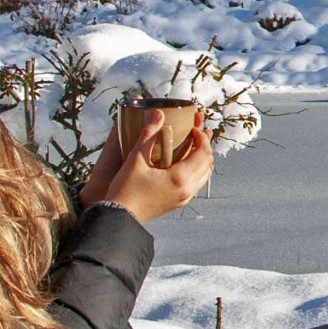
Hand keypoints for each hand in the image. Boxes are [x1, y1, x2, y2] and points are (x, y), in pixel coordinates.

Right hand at [83, 114, 213, 223]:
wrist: (119, 216)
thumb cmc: (125, 189)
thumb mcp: (135, 158)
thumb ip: (148, 134)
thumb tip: (158, 113)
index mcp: (180, 178)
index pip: (202, 153)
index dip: (201, 137)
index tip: (192, 127)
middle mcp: (187, 189)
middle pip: (207, 163)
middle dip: (205, 145)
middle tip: (197, 132)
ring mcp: (184, 198)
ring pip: (204, 175)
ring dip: (202, 158)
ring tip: (195, 144)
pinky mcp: (179, 202)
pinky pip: (196, 183)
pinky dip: (196, 169)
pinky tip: (186, 162)